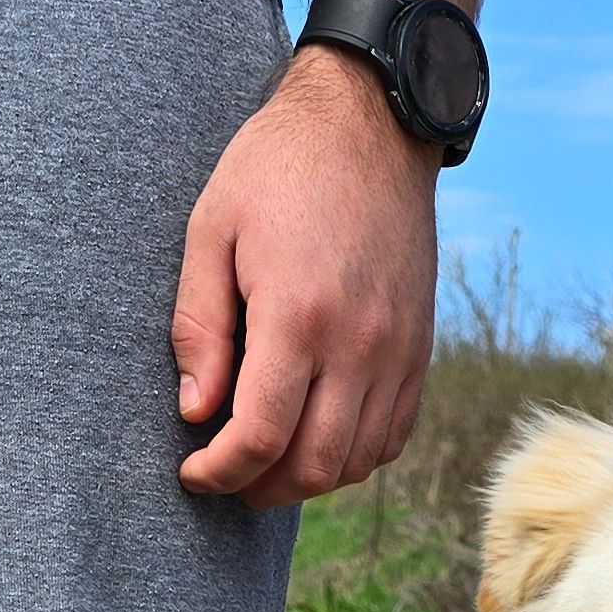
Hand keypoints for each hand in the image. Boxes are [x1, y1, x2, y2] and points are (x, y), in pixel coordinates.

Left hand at [172, 47, 437, 509]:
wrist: (370, 124)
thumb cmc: (277, 167)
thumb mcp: (212, 229)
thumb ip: (200, 326)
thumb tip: (195, 412)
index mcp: (298, 314)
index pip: (261, 435)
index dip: (220, 472)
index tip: (193, 472)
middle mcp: (358, 343)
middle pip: (313, 465)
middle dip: (260, 487)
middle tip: (226, 476)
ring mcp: (397, 350)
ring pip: (357, 461)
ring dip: (307, 478)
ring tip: (267, 462)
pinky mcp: (419, 348)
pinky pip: (393, 434)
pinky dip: (353, 455)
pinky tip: (317, 436)